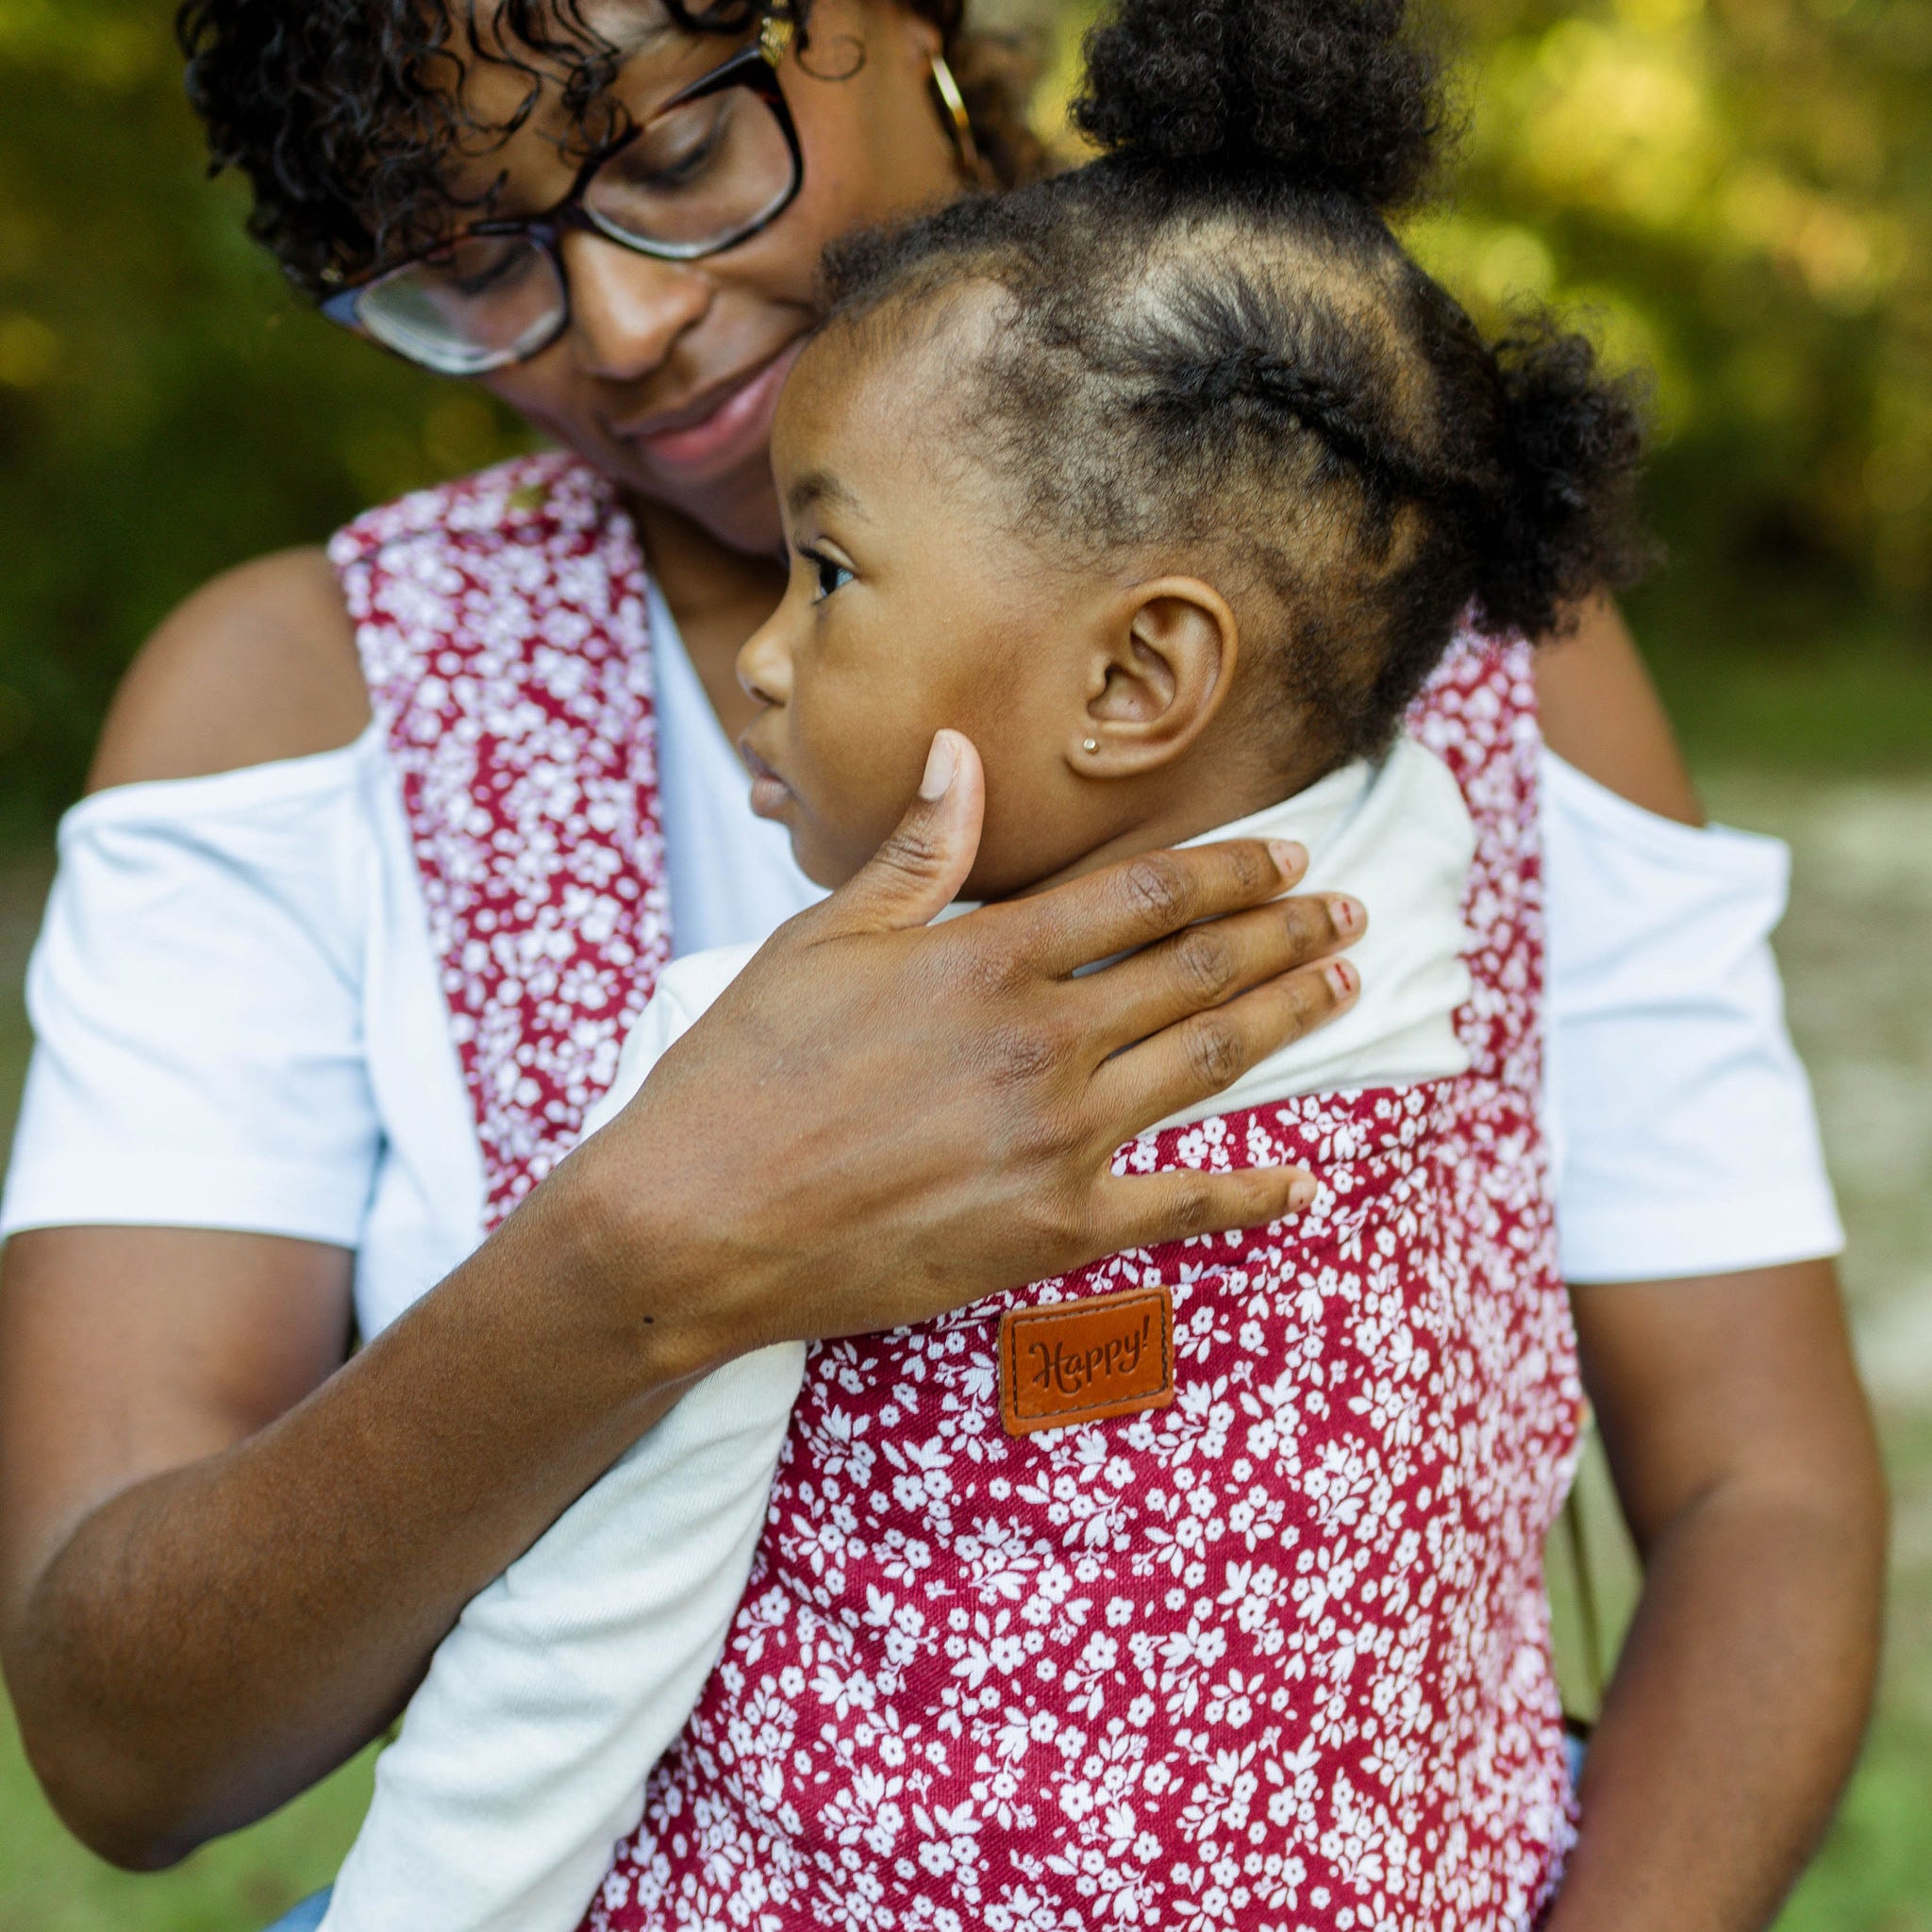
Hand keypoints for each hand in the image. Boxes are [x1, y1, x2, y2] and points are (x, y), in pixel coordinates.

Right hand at [585, 731, 1362, 1362]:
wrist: (693, 1224)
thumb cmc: (742, 1074)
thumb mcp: (819, 940)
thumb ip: (917, 854)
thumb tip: (962, 752)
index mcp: (988, 958)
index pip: (1146, 893)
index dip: (1229, 867)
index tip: (1288, 851)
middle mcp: (1043, 1041)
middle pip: (1198, 970)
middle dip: (1286, 932)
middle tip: (1350, 910)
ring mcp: (1057, 1140)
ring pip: (1208, 1062)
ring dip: (1288, 1018)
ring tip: (1344, 986)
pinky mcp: (1052, 1231)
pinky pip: (1181, 1206)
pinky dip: (1253, 1195)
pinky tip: (1306, 1182)